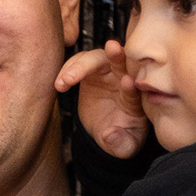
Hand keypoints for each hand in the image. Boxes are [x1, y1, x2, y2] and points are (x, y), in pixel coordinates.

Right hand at [55, 43, 148, 157]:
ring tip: (67, 80)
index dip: (131, 86)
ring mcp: (106, 73)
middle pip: (121, 62)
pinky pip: (78, 63)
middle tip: (111, 48)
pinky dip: (68, 69)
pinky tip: (60, 84)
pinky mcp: (89, 71)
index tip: (127, 82)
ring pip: (96, 58)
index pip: (136, 89)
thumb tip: (110, 136)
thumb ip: (121, 144)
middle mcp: (123, 79)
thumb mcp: (124, 147)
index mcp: (136, 98)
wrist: (106, 132)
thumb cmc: (121, 138)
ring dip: (82, 64)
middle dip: (116, 55)